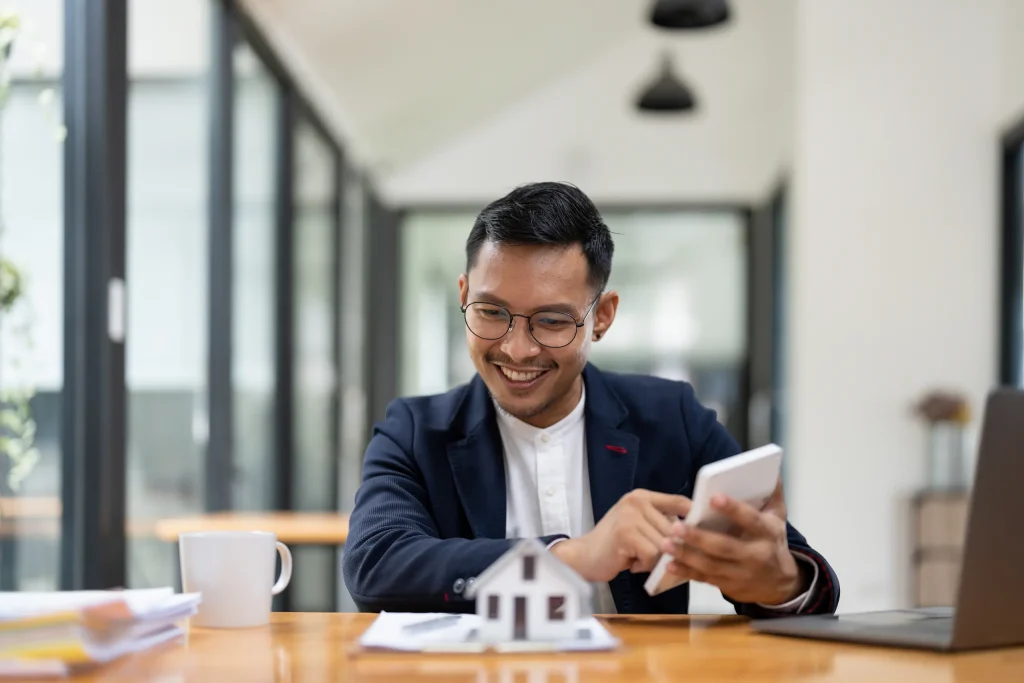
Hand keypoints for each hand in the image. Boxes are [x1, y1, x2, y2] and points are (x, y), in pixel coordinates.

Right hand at [551, 489, 690, 582]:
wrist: (583, 556)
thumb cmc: (616, 544)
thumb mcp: (640, 525)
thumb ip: (662, 522)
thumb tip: (697, 532)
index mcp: (643, 496)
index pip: (680, 502)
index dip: (695, 518)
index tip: (701, 534)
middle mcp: (637, 501)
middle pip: (676, 528)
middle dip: (670, 548)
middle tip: (651, 556)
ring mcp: (631, 515)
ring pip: (665, 544)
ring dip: (655, 559)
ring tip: (637, 558)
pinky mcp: (626, 533)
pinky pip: (652, 554)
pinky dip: (644, 565)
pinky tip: (631, 563)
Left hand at [660, 478, 804, 604]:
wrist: (780, 584)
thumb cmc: (772, 542)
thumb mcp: (778, 518)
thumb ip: (773, 494)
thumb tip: (771, 470)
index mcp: (767, 534)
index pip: (751, 520)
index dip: (734, 510)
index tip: (713, 497)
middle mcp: (754, 555)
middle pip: (725, 547)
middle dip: (699, 538)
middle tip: (675, 526)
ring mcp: (740, 573)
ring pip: (711, 565)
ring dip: (687, 555)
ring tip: (665, 543)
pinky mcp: (727, 585)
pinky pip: (704, 579)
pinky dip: (686, 572)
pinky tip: (669, 564)